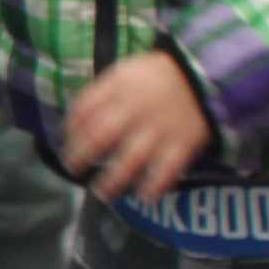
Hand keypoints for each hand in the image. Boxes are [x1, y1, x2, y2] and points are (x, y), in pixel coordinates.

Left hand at [62, 51, 211, 198]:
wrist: (202, 74)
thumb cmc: (157, 76)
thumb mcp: (125, 71)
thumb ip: (102, 92)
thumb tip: (75, 121)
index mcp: (119, 87)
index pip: (85, 109)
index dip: (71, 129)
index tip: (66, 143)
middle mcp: (136, 109)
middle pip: (101, 136)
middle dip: (82, 156)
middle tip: (74, 168)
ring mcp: (159, 128)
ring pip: (131, 159)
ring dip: (113, 179)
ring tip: (102, 192)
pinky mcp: (183, 143)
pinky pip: (167, 169)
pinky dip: (155, 185)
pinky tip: (145, 196)